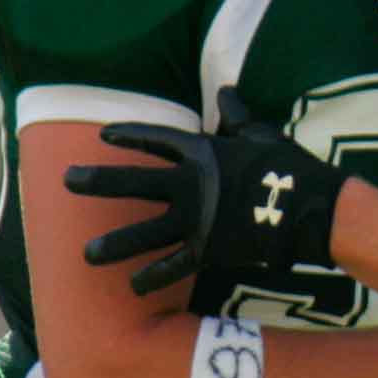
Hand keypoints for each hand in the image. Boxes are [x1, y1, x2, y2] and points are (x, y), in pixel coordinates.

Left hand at [65, 88, 344, 295]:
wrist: (309, 207)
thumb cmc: (288, 166)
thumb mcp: (261, 134)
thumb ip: (236, 115)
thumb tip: (224, 92)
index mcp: (203, 152)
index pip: (157, 139)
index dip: (129, 136)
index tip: (103, 136)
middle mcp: (192, 184)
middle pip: (136, 181)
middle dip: (99, 181)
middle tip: (67, 181)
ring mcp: (197, 219)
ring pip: (144, 232)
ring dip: (115, 244)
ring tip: (86, 255)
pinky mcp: (208, 249)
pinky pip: (173, 266)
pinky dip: (153, 277)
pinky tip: (131, 286)